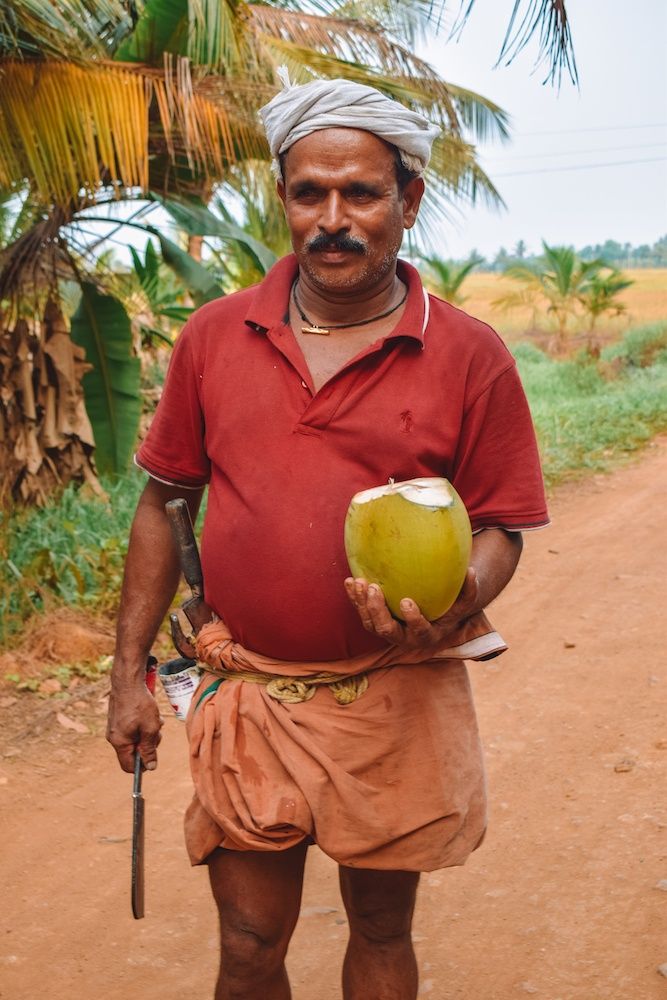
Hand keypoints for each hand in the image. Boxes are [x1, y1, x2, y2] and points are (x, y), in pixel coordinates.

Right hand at [106, 677, 162, 773]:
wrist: (128, 681)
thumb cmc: (140, 704)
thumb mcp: (150, 728)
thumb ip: (150, 749)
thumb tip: (150, 767)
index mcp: (119, 743)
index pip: (129, 766)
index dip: (143, 765)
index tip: (154, 756)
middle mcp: (114, 737)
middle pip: (133, 752)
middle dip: (148, 744)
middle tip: (157, 732)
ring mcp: (115, 727)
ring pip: (135, 738)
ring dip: (148, 732)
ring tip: (155, 720)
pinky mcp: (118, 719)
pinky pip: (132, 728)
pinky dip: (143, 724)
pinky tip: (150, 714)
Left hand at [344, 569, 478, 653]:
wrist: (435, 613)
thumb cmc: (452, 605)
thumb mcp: (465, 600)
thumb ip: (470, 589)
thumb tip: (472, 571)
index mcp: (428, 635)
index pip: (420, 631)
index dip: (413, 619)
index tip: (406, 601)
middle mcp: (405, 638)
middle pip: (387, 631)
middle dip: (378, 611)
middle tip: (375, 588)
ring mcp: (389, 631)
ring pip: (371, 624)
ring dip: (362, 604)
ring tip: (359, 581)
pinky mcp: (376, 622)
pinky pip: (362, 613)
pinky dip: (355, 598)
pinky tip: (350, 580)